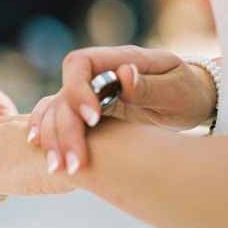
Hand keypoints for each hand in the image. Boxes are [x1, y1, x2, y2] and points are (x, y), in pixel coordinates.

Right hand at [27, 46, 217, 173]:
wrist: (188, 100)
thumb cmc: (186, 92)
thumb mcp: (178, 89)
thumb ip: (150, 85)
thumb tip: (124, 75)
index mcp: (118, 59)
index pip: (80, 63)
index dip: (77, 89)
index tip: (92, 119)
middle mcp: (95, 74)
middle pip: (64, 95)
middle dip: (65, 130)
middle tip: (76, 164)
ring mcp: (85, 92)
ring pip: (55, 110)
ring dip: (53, 139)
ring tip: (58, 168)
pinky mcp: (81, 109)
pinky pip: (53, 116)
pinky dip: (44, 130)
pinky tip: (39, 147)